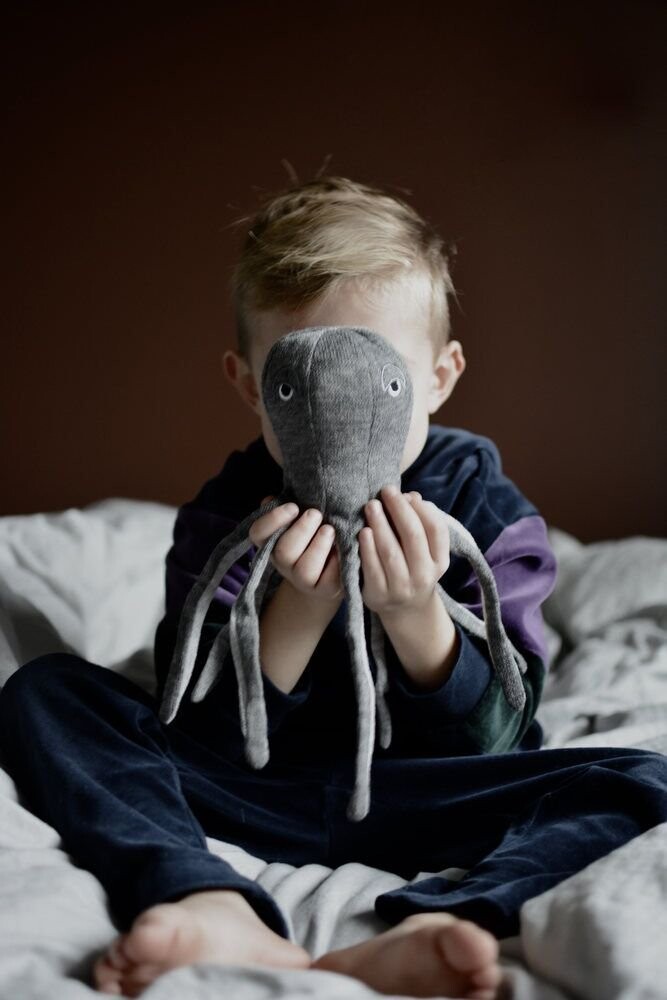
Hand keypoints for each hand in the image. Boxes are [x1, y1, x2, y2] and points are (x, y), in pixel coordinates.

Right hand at [248, 496, 342, 604]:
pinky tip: (344, 546)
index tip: (293, 507)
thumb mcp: (299, 517)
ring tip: (330, 529)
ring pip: (305, 569)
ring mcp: (303, 579)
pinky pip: (330, 579)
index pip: (258, 533)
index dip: (272, 520)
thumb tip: (272, 498)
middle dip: (302, 530)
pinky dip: (338, 562)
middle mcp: (283, 563)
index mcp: (272, 542)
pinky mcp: (325, 589)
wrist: (330, 569)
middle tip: (316, 513)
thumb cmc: (313, 532)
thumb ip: (287, 506)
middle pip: (283, 552)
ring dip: (319, 546)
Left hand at [359, 485, 449, 616]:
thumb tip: (412, 496)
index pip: (436, 530)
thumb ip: (420, 525)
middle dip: (399, 510)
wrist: (404, 610)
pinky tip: (363, 532)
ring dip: (380, 525)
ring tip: (371, 506)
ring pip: (391, 551)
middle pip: (413, 536)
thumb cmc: (412, 568)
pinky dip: (367, 548)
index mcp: (440, 562)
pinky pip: (372, 568)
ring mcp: (402, 587)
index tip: (407, 494)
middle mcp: (425, 576)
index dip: (422, 509)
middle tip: (386, 491)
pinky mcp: (379, 595)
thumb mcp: (424, 552)